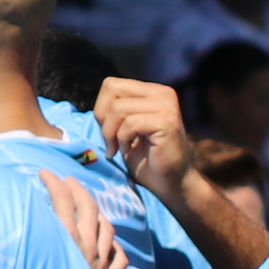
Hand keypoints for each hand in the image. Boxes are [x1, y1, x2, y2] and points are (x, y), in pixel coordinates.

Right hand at [35, 167, 129, 268]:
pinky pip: (119, 257)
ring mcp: (100, 263)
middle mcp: (87, 248)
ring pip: (108, 229)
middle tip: (67, 182)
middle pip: (89, 208)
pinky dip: (115, 247)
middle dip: (78, 190)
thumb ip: (27, 240)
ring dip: (98, 214)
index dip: (53, 182)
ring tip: (87, 205)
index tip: (44, 173)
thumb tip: (13, 219)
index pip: (62, 199)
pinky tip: (109, 243)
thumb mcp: (29, 265)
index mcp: (65, 239)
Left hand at [95, 76, 195, 198]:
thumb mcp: (126, 128)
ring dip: (111, 133)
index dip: (102, 108)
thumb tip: (98, 104)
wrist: (170, 184)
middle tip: (110, 142)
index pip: (112, 85)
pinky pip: (130, 123)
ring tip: (119, 149)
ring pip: (119, 108)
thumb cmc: (146, 160)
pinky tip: (128, 151)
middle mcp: (162, 93)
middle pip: (113, 90)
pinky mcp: (167, 121)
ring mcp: (166, 106)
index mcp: (153, 91)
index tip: (107, 132)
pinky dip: (123, 140)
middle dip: (104, 119)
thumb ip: (117, 110)